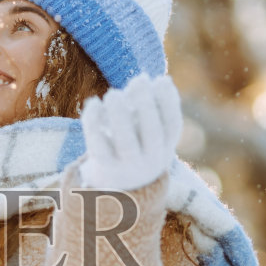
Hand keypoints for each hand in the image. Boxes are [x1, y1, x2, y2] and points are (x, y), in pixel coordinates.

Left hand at [76, 73, 182, 191]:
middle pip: (152, 134)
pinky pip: (99, 146)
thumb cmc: (135, 144)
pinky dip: (94, 123)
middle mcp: (150, 159)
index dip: (169, 102)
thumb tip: (146, 80)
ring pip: (126, 143)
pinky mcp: (104, 167)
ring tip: (113, 93)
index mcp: (165, 146)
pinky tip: (93, 102)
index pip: (172, 125)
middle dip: (147, 105)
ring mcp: (128, 166)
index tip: (161, 79)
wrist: (117, 186)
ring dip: (121, 115)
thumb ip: (148, 106)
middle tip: (139, 80)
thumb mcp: (147, 128)